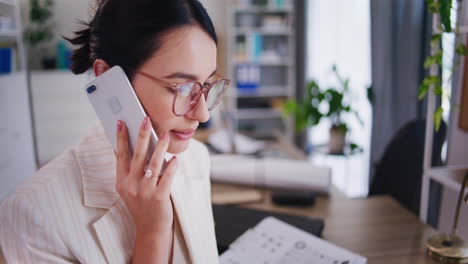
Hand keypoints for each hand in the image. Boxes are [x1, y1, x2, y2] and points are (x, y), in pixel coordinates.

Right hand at [115, 117, 177, 235]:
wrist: (150, 228)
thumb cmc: (141, 204)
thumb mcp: (129, 188)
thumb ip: (129, 171)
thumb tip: (133, 147)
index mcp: (121, 181)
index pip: (120, 155)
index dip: (121, 138)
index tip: (121, 122)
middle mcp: (131, 184)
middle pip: (137, 155)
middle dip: (141, 135)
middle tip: (146, 120)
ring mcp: (145, 190)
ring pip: (153, 163)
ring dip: (160, 146)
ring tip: (165, 134)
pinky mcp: (159, 196)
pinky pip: (167, 176)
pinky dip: (172, 165)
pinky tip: (175, 158)